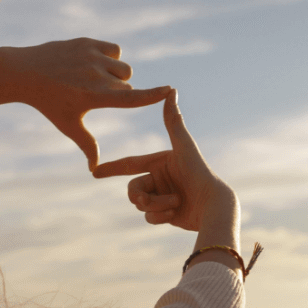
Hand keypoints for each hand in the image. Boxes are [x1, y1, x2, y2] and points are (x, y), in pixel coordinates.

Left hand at [2, 38, 169, 169]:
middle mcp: (95, 75)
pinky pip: (115, 50)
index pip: (131, 98)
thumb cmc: (48, 104)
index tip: (170, 90)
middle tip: (94, 93)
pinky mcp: (87, 42)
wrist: (25, 72)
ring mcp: (91, 56)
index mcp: (94, 97)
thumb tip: (95, 170)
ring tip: (95, 78)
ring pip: (123, 67)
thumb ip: (87, 145)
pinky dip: (110, 57)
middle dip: (119, 90)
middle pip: (128, 84)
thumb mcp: (68, 125)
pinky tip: (93, 63)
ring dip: (116, 74)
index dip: (152, 95)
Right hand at [93, 91, 235, 231]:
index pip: (129, 164)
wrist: (213, 205)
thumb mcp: (183, 146)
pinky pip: (150, 218)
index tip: (94, 172)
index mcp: (159, 163)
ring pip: (141, 205)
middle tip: (145, 200)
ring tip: (175, 203)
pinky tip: (176, 213)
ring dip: (156, 205)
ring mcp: (162, 197)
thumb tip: (171, 89)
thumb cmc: (200, 173)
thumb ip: (173, 121)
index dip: (112, 168)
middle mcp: (160, 179)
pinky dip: (161, 216)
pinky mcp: (166, 214)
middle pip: (133, 189)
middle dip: (141, 196)